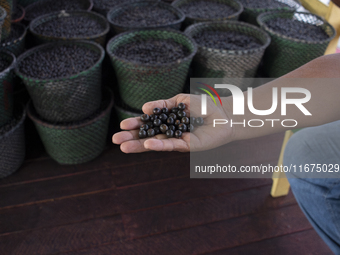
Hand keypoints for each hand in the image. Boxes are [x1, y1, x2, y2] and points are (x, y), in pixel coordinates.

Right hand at [112, 94, 233, 152]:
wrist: (224, 113)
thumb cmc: (204, 106)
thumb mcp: (180, 100)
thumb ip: (163, 104)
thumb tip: (144, 107)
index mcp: (167, 120)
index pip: (148, 123)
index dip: (135, 125)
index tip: (122, 126)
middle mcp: (170, 132)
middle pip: (148, 135)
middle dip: (132, 138)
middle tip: (116, 140)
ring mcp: (177, 140)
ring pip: (156, 143)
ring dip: (140, 145)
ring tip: (124, 147)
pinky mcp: (187, 146)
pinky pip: (171, 145)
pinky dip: (159, 145)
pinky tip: (147, 144)